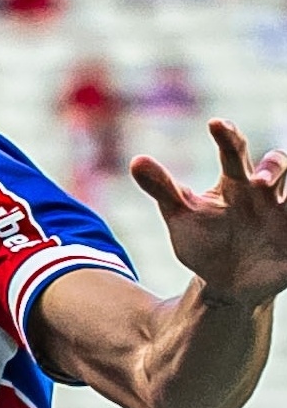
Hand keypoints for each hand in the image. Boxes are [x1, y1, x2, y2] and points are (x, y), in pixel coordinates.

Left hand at [130, 120, 286, 309]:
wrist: (227, 284)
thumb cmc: (204, 242)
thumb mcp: (182, 215)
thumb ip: (162, 188)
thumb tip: (136, 160)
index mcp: (236, 182)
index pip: (233, 152)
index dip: (227, 136)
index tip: (215, 124)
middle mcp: (265, 192)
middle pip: (276, 166)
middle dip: (272, 167)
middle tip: (256, 180)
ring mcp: (284, 213)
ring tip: (267, 190)